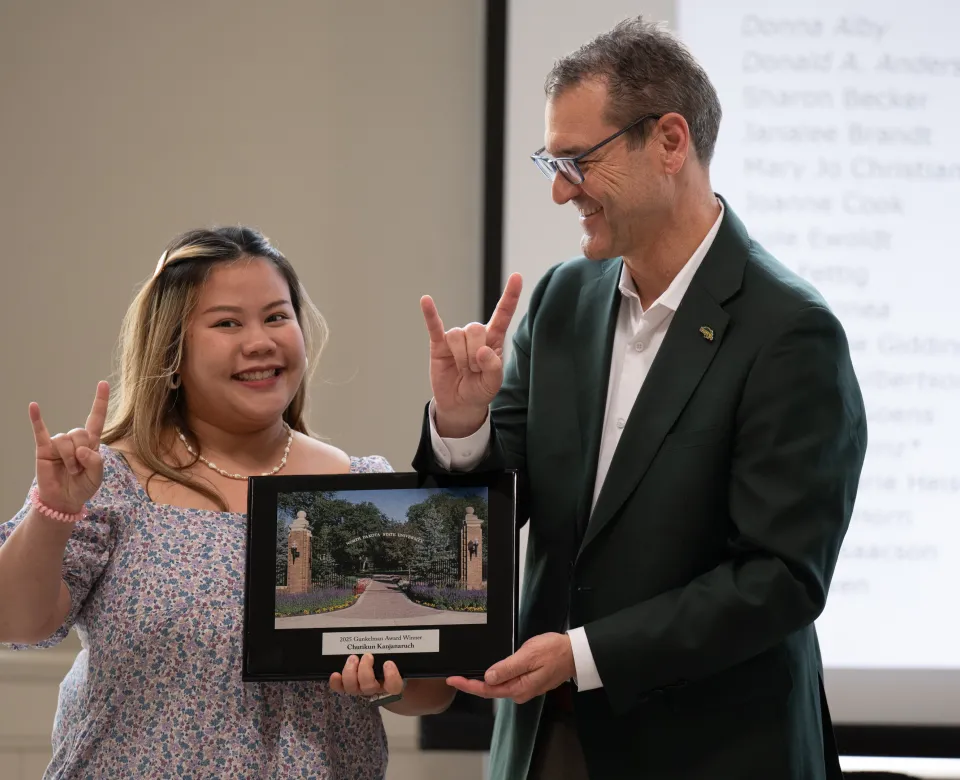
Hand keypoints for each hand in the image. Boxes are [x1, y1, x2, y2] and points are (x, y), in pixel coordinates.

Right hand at [30, 381, 109, 514]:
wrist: (63, 500)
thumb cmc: (82, 486)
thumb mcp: (97, 477)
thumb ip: (96, 462)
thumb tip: (82, 450)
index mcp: (91, 443)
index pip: (96, 418)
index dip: (100, 402)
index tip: (103, 384)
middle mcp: (75, 440)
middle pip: (80, 432)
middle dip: (81, 453)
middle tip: (79, 469)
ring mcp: (58, 443)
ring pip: (65, 440)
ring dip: (69, 458)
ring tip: (69, 470)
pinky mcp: (44, 449)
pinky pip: (40, 431)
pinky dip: (36, 419)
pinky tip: (33, 406)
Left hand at [330, 654, 403, 701]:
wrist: (381, 676)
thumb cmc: (389, 664)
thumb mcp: (397, 659)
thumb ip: (396, 653)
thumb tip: (392, 639)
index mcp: (390, 683)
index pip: (394, 686)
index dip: (391, 677)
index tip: (388, 663)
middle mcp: (375, 689)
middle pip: (369, 687)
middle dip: (365, 670)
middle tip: (367, 655)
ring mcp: (360, 690)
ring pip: (353, 688)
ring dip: (350, 672)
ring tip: (353, 658)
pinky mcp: (349, 688)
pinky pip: (340, 688)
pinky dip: (336, 683)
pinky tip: (335, 674)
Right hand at [420, 273, 521, 436]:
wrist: (460, 403)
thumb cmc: (480, 389)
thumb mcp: (493, 384)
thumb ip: (494, 368)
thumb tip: (483, 350)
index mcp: (494, 339)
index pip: (503, 313)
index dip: (510, 296)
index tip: (517, 277)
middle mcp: (475, 334)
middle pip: (475, 329)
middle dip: (475, 354)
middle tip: (475, 371)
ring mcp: (456, 338)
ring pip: (457, 336)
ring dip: (460, 357)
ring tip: (462, 370)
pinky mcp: (438, 344)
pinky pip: (434, 326)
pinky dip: (430, 314)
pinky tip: (426, 301)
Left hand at [446, 632, 574, 704]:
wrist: (574, 653)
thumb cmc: (554, 652)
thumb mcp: (528, 656)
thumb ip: (507, 668)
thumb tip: (487, 678)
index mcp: (519, 688)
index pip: (487, 690)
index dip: (468, 685)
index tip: (453, 680)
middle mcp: (520, 692)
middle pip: (490, 690)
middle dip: (471, 684)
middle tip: (454, 676)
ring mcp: (525, 687)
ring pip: (498, 685)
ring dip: (482, 681)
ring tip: (466, 675)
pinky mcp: (528, 681)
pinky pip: (507, 681)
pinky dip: (494, 676)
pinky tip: (488, 672)